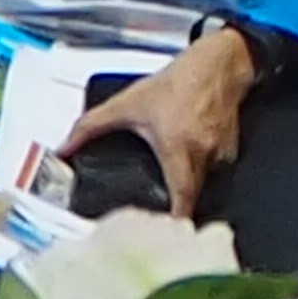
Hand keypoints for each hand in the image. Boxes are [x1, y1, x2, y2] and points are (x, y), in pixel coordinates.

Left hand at [61, 24, 258, 221]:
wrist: (221, 60)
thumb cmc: (178, 81)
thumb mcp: (129, 102)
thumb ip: (92, 126)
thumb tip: (63, 149)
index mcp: (178, 150)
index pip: (181, 201)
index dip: (173, 223)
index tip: (164, 238)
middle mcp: (203, 156)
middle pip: (192, 196)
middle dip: (177, 207)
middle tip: (160, 216)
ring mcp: (222, 153)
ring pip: (205, 183)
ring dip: (190, 186)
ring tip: (174, 182)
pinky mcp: (233, 147)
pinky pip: (217, 169)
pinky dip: (203, 170)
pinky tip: (192, 158)